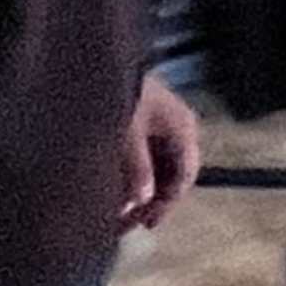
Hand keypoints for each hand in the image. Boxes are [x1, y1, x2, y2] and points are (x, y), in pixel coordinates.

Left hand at [121, 74, 202, 233]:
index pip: (185, 176)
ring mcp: (162, 125)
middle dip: (152, 200)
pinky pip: (147, 157)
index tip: (147, 222)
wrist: (100, 62)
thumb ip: (138, 169)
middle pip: (172, 174)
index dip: (167, 203)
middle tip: (131, 221)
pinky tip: (116, 187)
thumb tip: (141, 201)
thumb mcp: (128, 133)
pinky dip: (134, 175)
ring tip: (119, 209)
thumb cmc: (122, 91)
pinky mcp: (145, 123)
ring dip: (142, 189)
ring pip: (159, 168)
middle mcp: (178, 128)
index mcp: (182, 129)